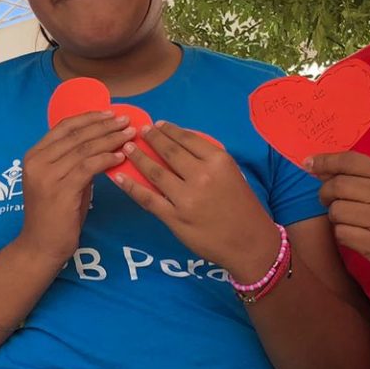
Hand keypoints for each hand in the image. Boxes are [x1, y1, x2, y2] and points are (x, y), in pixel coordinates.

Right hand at [14, 111, 132, 266]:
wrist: (40, 246)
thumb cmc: (53, 216)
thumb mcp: (60, 181)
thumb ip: (74, 162)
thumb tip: (102, 145)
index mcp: (34, 155)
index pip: (64, 127)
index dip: (89, 118)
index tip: (110, 113)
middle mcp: (37, 161)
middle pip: (76, 135)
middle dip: (104, 125)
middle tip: (126, 120)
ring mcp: (47, 175)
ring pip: (84, 149)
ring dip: (110, 140)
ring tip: (129, 135)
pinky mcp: (61, 190)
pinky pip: (89, 167)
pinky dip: (107, 159)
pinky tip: (120, 157)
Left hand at [113, 121, 280, 280]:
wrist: (250, 243)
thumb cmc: (243, 208)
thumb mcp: (233, 174)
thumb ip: (209, 160)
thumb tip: (180, 146)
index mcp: (218, 162)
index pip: (187, 139)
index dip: (169, 130)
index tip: (157, 124)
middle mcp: (201, 176)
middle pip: (169, 152)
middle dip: (151, 138)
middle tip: (139, 132)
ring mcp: (186, 198)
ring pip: (154, 172)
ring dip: (138, 157)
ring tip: (128, 148)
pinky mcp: (174, 218)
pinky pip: (147, 198)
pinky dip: (130, 186)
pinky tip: (119, 177)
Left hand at [305, 151, 369, 278]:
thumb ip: (357, 174)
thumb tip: (316, 166)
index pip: (350, 161)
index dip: (325, 161)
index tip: (308, 163)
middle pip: (338, 186)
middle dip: (325, 193)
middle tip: (328, 199)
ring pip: (336, 211)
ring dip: (335, 216)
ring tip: (349, 219)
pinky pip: (341, 233)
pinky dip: (342, 233)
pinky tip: (356, 234)